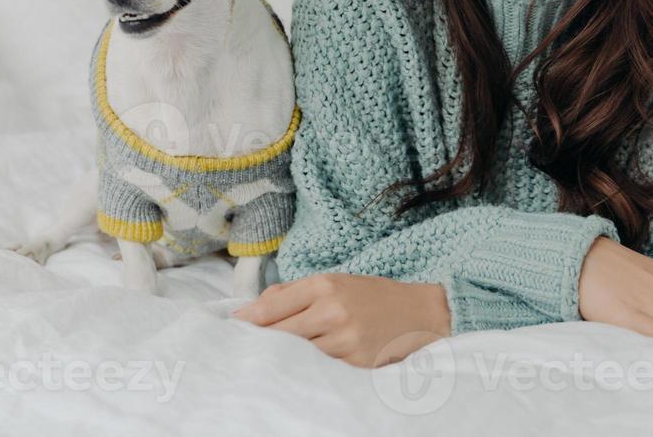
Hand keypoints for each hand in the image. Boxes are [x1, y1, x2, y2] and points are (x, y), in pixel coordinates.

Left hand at [231, 272, 451, 367]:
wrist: (420, 314)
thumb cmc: (372, 296)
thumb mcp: (334, 282)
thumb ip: (293, 293)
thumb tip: (253, 309)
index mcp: (324, 286)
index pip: (272, 307)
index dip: (247, 320)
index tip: (232, 327)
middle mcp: (333, 312)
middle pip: (280, 334)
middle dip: (259, 341)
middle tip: (241, 347)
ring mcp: (345, 341)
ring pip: (297, 355)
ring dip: (280, 357)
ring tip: (265, 359)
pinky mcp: (356, 365)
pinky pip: (319, 369)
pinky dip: (306, 368)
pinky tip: (297, 369)